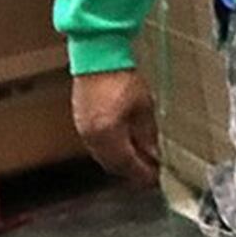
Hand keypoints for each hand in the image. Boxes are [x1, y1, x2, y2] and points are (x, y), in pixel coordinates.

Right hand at [73, 68, 159, 184]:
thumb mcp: (143, 107)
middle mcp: (92, 136)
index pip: (127, 164)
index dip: (142, 174)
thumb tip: (153, 154)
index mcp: (108, 134)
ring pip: (103, 157)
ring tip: (138, 161)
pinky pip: (96, 146)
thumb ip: (147, 134)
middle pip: (113, 165)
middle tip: (148, 173)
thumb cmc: (121, 77)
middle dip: (131, 171)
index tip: (155, 179)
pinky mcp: (80, 121)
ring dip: (120, 162)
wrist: (97, 56)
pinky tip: (122, 147)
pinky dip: (110, 151)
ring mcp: (83, 129)